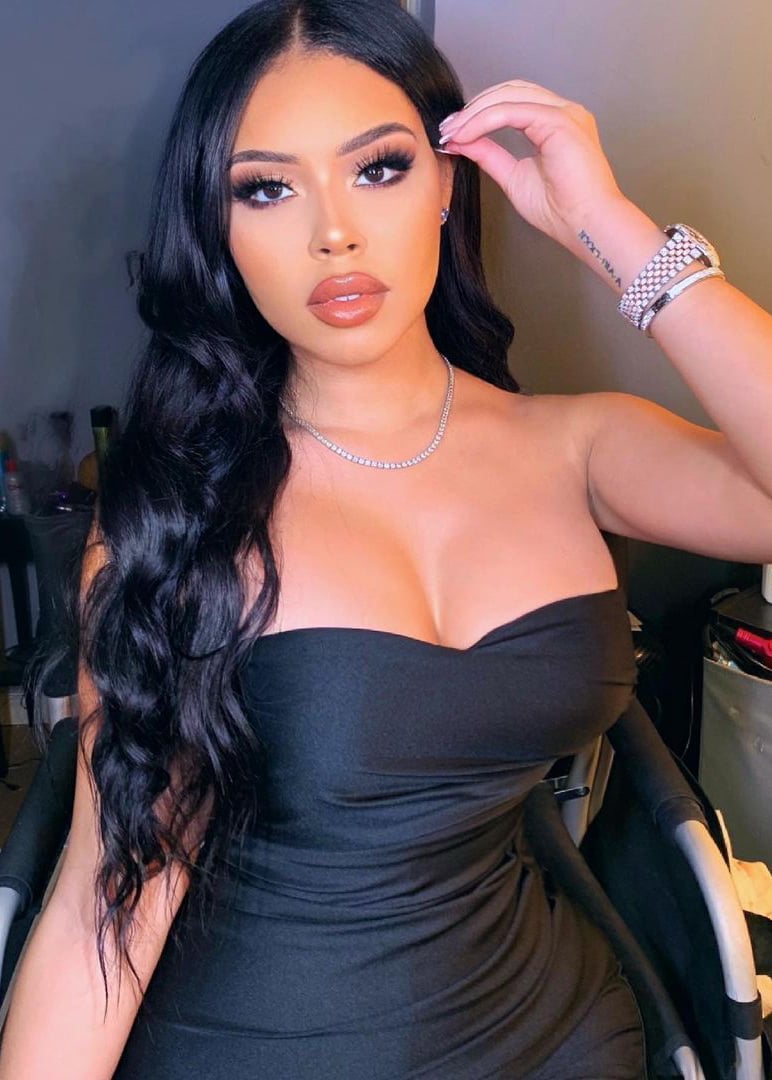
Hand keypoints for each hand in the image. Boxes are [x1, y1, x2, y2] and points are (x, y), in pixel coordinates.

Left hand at [438, 80, 626, 253]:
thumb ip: (490, 155)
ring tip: (453, 131)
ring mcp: (565, 113)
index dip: (480, 112)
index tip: (454, 131)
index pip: (513, 102)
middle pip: (510, 92)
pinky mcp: (560, 121)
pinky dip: (484, 120)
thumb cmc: (561, 210)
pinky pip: (512, 111)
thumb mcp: (513, 177)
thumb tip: (462, 141)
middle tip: (448, 128)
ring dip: (475, 112)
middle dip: (474, 108)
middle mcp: (564, 112)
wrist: (587, 225)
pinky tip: (466, 134)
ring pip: (509, 96)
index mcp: (557, 124)